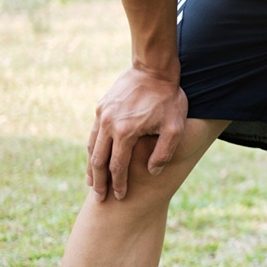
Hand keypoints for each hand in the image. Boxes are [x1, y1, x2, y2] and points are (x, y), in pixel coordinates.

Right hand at [87, 67, 186, 200]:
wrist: (153, 68)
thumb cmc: (168, 99)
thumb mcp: (175, 127)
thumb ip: (164, 152)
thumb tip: (152, 172)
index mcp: (125, 132)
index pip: (119, 166)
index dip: (119, 183)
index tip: (120, 196)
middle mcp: (108, 125)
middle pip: (99, 160)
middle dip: (99, 181)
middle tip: (100, 198)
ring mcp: (102, 115)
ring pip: (92, 147)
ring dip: (91, 167)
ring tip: (92, 183)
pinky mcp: (101, 107)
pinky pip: (93, 133)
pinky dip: (92, 149)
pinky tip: (94, 158)